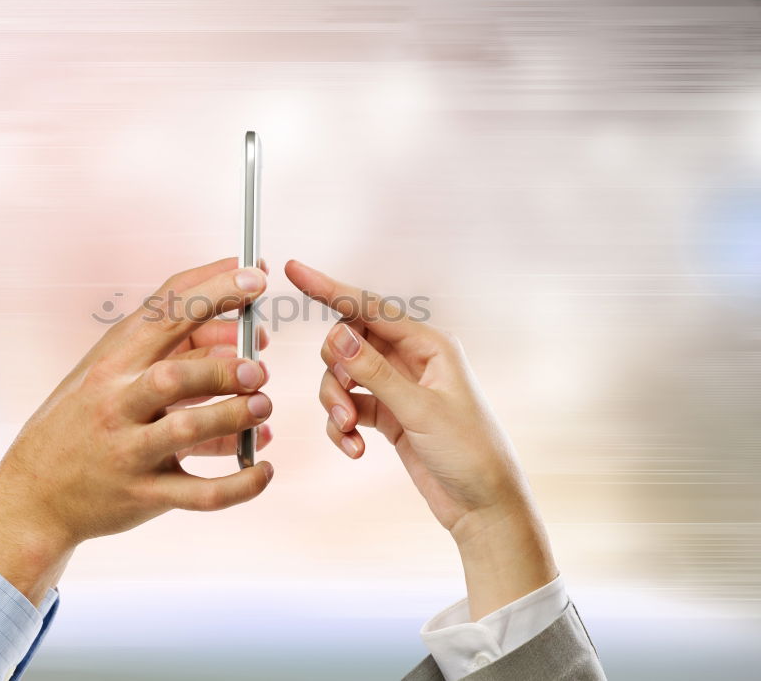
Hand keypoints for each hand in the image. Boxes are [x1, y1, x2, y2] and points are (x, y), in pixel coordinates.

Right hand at [0, 258, 274, 604]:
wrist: (35, 495)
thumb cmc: (83, 420)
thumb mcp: (108, 374)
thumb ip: (166, 351)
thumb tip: (239, 334)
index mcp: (112, 364)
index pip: (165, 317)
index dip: (214, 291)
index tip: (256, 278)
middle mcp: (116, 404)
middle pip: (172, 377)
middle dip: (222, 367)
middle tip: (260, 366)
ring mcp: (129, 452)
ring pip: (186, 431)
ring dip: (233, 416)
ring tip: (263, 407)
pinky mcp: (144, 496)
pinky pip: (200, 494)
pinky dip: (240, 484)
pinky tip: (264, 470)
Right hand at [285, 259, 556, 619]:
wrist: (483, 506)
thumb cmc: (470, 453)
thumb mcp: (420, 410)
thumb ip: (375, 372)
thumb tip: (338, 335)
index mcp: (429, 345)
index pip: (369, 308)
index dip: (330, 288)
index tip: (296, 271)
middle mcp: (412, 360)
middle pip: (349, 343)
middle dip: (335, 370)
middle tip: (341, 399)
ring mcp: (398, 387)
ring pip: (344, 377)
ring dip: (336, 402)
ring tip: (347, 431)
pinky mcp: (388, 415)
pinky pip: (350, 407)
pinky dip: (343, 426)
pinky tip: (354, 448)